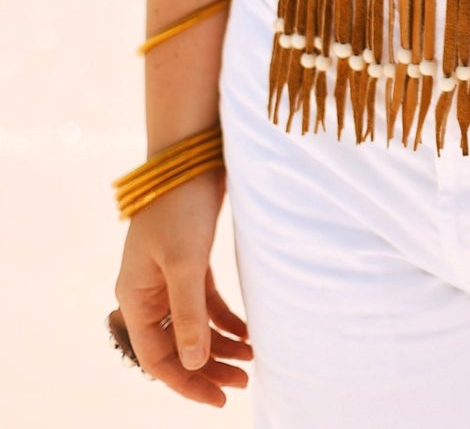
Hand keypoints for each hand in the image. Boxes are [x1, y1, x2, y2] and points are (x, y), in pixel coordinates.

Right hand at [113, 171, 251, 405]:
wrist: (190, 154)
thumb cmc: (181, 206)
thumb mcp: (185, 263)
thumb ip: (188, 315)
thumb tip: (193, 364)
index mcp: (135, 297)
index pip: (157, 358)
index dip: (187, 382)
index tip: (220, 397)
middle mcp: (147, 292)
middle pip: (175, 346)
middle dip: (208, 367)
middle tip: (243, 382)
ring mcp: (168, 277)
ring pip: (193, 326)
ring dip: (220, 345)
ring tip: (252, 360)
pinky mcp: (190, 260)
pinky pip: (205, 304)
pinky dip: (225, 320)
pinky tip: (248, 332)